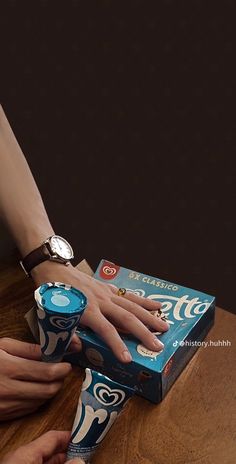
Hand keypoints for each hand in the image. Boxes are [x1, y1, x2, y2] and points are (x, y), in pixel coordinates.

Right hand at [0, 338, 72, 419]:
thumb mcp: (3, 345)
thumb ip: (29, 349)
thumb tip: (54, 348)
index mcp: (9, 368)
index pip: (47, 373)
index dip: (62, 368)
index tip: (67, 363)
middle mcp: (8, 390)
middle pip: (48, 390)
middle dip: (59, 380)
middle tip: (61, 371)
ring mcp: (5, 406)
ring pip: (41, 401)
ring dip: (50, 390)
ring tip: (48, 378)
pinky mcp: (4, 415)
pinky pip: (29, 409)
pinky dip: (37, 399)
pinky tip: (34, 388)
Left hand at [1, 430, 83, 463]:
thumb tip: (79, 460)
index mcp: (26, 452)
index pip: (53, 436)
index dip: (70, 436)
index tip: (84, 437)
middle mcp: (20, 457)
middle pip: (49, 449)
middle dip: (67, 452)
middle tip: (82, 454)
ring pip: (43, 460)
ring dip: (60, 462)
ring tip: (74, 463)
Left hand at [32, 262, 168, 362]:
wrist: (53, 269)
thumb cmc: (53, 295)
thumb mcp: (52, 316)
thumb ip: (65, 334)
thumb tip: (79, 347)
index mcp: (86, 310)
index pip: (105, 330)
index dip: (117, 345)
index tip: (127, 359)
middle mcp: (100, 301)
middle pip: (126, 318)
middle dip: (143, 333)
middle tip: (158, 346)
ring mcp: (106, 293)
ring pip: (132, 306)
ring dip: (149, 317)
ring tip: (164, 327)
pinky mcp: (109, 288)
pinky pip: (129, 296)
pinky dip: (144, 301)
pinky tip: (158, 306)